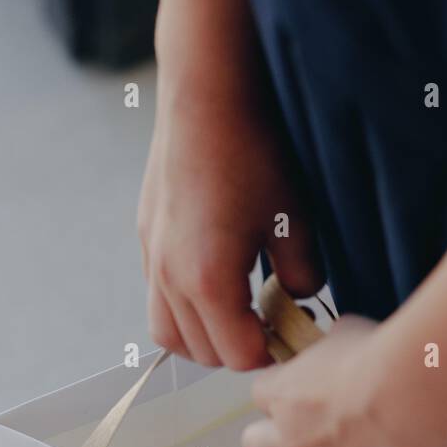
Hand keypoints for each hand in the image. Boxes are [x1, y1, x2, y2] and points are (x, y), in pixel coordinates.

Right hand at [138, 69, 323, 370]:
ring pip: (168, 332)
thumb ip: (301, 274)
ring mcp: (152, 256)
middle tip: (272, 326)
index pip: (238, 355)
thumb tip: (299, 298)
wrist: (206, 91)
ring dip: (203, 336)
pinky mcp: (145, 235)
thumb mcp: (296, 220)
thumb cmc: (255, 151)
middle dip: (238, 348)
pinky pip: (157, 295)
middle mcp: (170, 277)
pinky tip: (214, 278)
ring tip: (238, 313)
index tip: (293, 334)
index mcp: (207, 281)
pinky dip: (183, 306)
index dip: (271, 352)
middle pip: (201, 352)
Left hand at [242, 316, 446, 446]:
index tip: (306, 389)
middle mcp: (296, 442)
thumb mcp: (348, 331)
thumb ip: (330, 348)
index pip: (263, 394)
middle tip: (312, 431)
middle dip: (278, 441)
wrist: (424, 390)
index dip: (285, 392)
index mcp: (285, 395)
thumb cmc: (389, 356)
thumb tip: (338, 347)